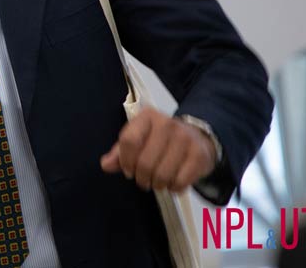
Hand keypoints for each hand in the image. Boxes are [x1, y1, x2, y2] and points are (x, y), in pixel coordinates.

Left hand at [100, 106, 216, 191]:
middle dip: (141, 178)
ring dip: (157, 185)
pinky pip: (180, 182)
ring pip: (162, 175)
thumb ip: (119, 152)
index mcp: (147, 117)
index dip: (126, 161)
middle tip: (144, 180)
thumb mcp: (138, 140)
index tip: (128, 170)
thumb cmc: (160, 140)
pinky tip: (173, 183)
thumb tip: (105, 165)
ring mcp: (185, 139)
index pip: (129, 141)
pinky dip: (174, 188)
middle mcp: (167, 124)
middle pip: (145, 162)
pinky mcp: (199, 155)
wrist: (197, 138)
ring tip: (158, 181)